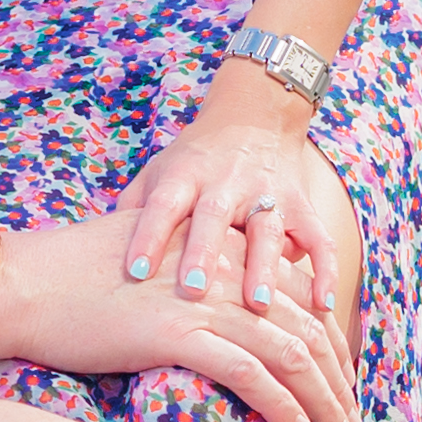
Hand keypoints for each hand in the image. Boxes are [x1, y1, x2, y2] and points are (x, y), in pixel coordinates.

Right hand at [0, 216, 361, 421]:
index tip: (341, 385)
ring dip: (325, 403)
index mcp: (222, 253)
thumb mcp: (150, 267)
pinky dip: (281, 407)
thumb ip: (192, 281)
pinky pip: (250, 374)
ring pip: (291, 355)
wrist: (25, 283)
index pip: (300, 301)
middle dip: (339, 382)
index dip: (330, 346)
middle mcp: (224, 272)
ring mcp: (204, 301)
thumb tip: (214, 315)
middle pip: (308, 330)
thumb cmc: (76, 281)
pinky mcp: (178, 332)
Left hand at [108, 93, 361, 345]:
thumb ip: (133, 209)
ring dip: (264, 266)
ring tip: (259, 304)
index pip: (162, 204)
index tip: (134, 271)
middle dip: (204, 252)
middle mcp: (226, 181)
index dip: (148, 236)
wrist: (254, 115)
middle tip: (194, 289)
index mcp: (185, 175)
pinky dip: (323, 270)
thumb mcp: (159, 172)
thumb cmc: (194, 159)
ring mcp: (268, 193)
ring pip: (267, 230)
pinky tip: (322, 305)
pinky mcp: (302, 205)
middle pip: (214, 216)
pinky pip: (319, 238)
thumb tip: (98, 254)